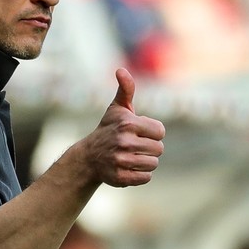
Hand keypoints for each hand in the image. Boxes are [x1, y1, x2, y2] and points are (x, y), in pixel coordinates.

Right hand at [86, 68, 164, 186]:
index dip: (152, 132)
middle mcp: (124, 142)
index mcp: (128, 124)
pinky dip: (141, 174)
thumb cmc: (108, 129)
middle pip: (159, 149)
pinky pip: (146, 178)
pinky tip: (129, 167)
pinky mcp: (121, 178)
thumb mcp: (117, 108)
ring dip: (146, 161)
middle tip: (135, 146)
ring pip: (153, 164)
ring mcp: (121, 161)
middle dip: (150, 147)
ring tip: (132, 156)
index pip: (160, 132)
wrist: (88, 157)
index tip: (140, 132)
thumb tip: (121, 70)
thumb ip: (126, 89)